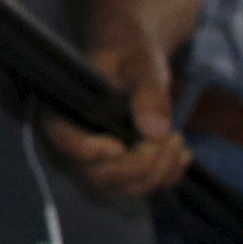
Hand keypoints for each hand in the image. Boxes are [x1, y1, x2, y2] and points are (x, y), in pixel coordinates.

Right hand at [44, 32, 190, 204]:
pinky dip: (164, 177)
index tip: (120, 146)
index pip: (65, 141)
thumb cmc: (129, 54)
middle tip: (170, 139)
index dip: (89, 151)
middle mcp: (69, 144)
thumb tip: (155, 131)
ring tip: (179, 140)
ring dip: (155, 174)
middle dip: (137, 167)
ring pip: (119, 189)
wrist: (134, 61)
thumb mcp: (141, 65)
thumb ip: (148, 94)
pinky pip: (138, 188)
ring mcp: (92, 163)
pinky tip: (182, 153)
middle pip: (95, 176)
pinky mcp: (115, 172)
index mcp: (59, 110)